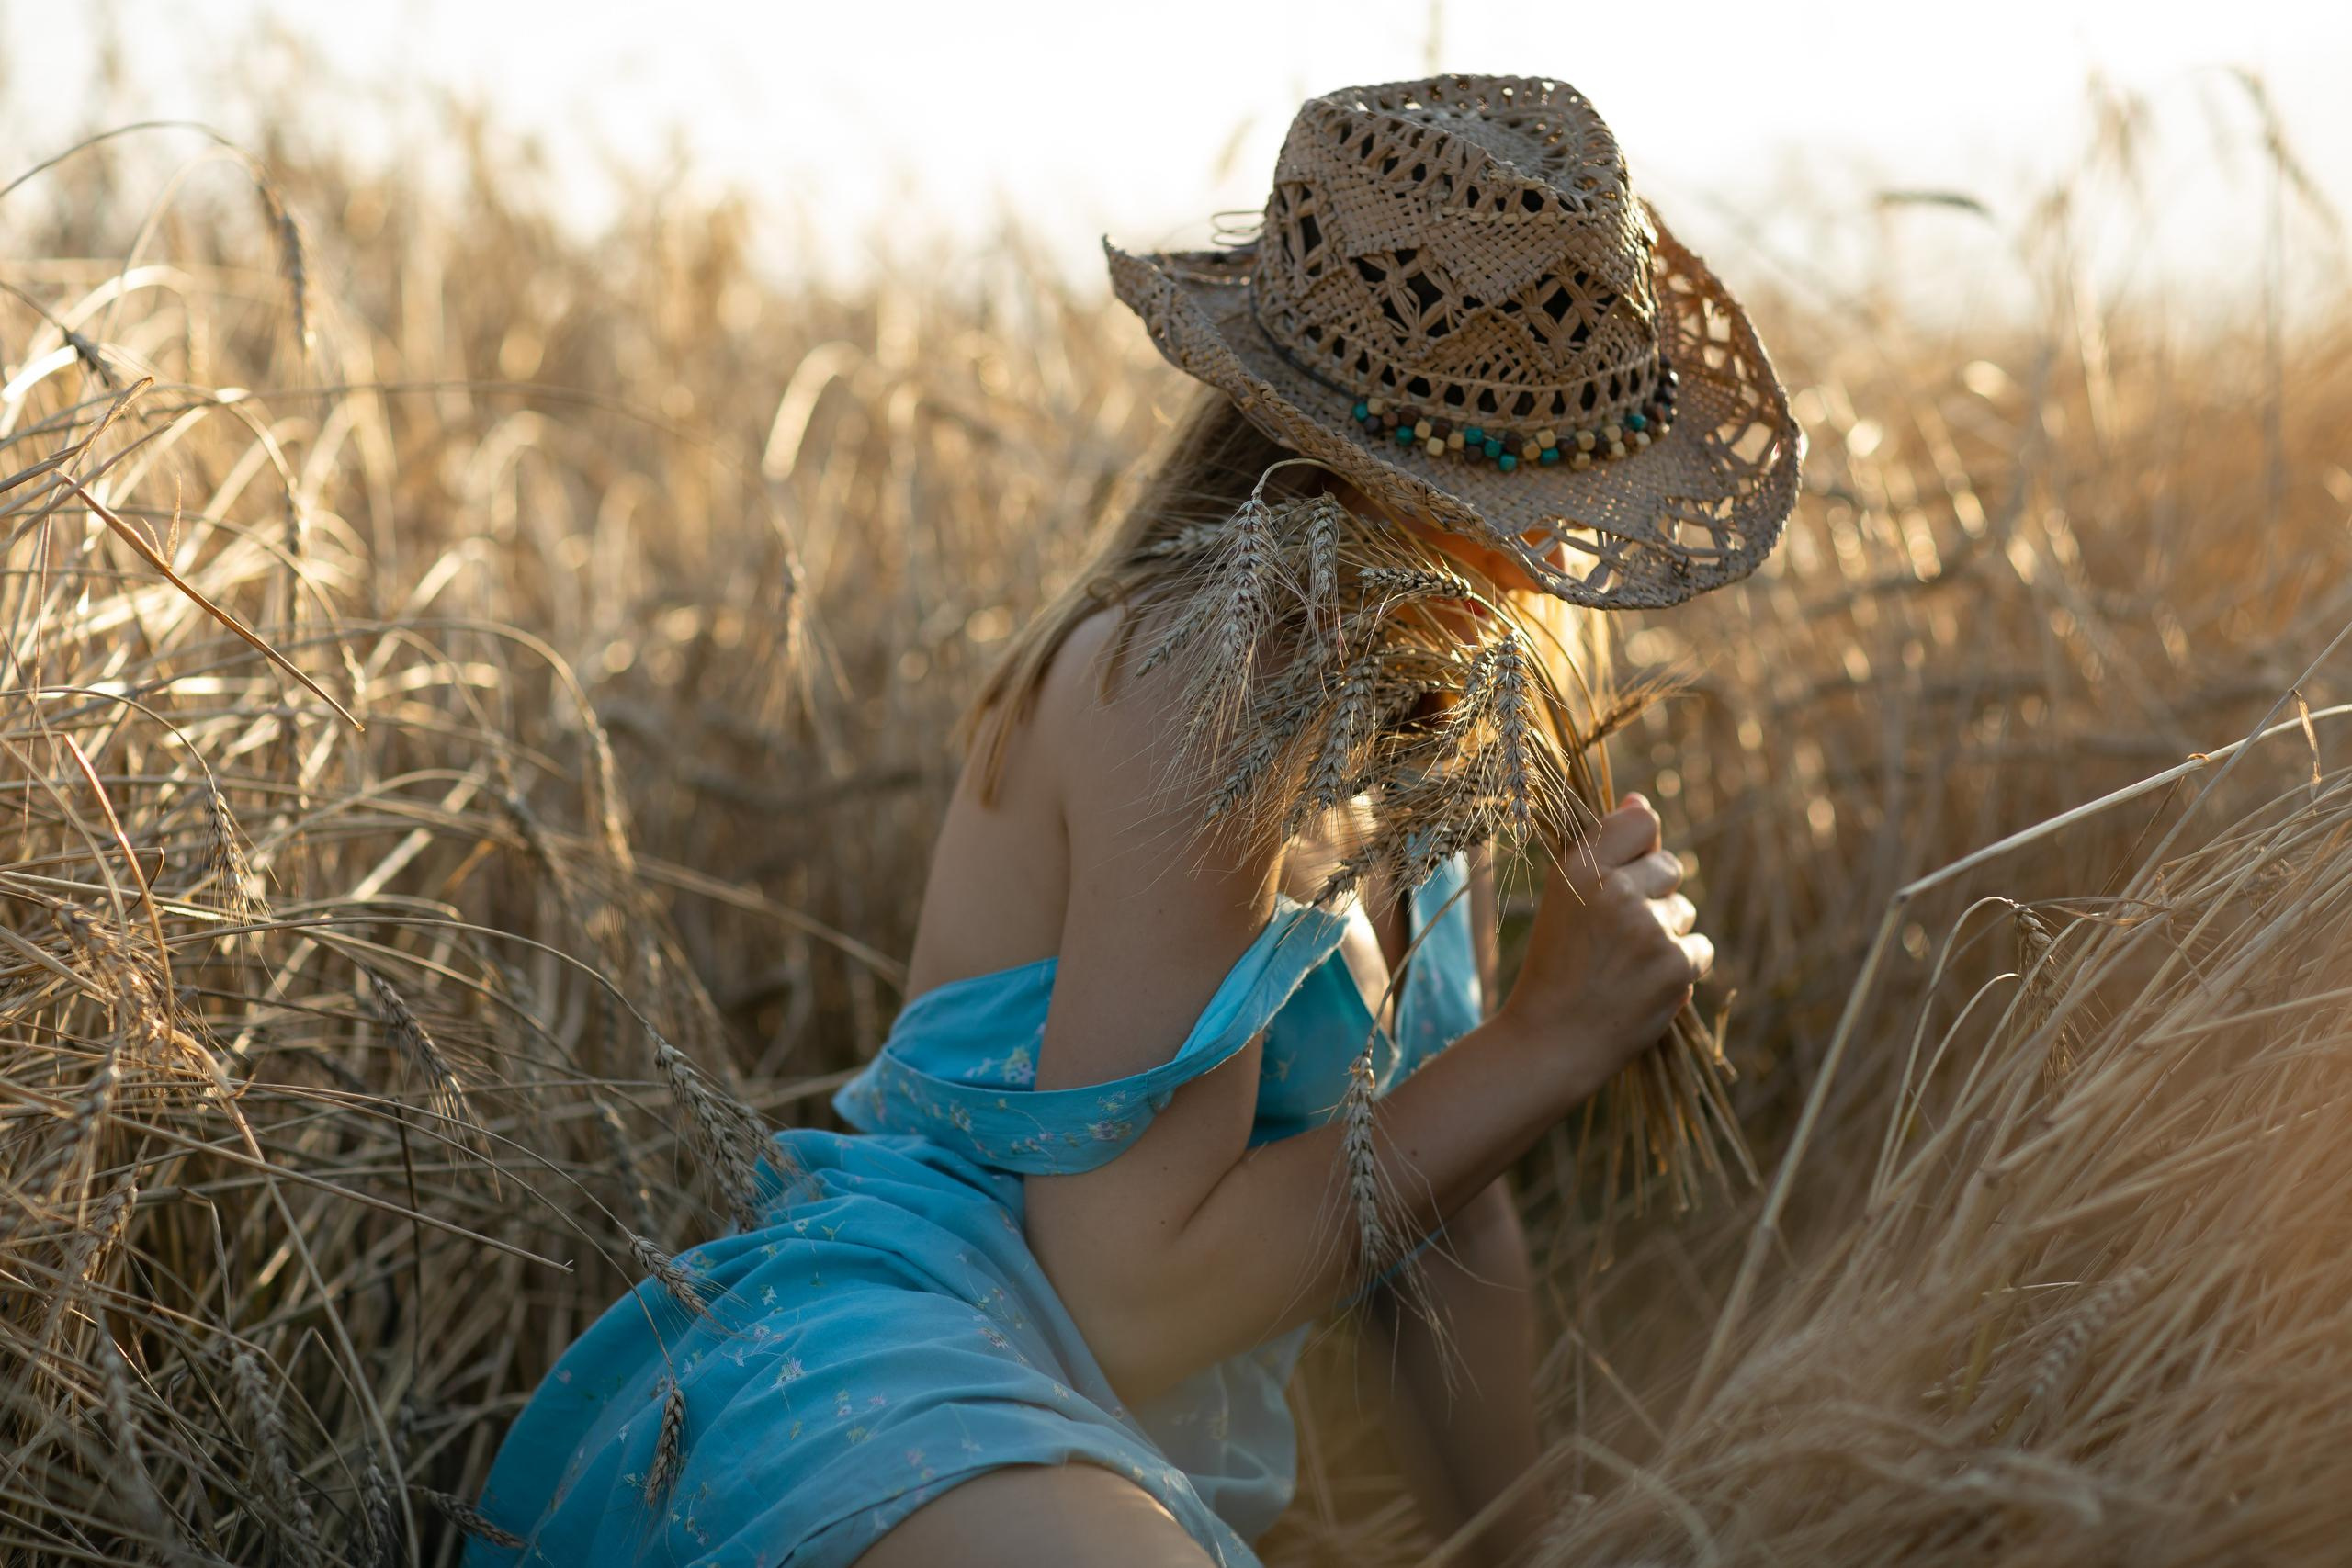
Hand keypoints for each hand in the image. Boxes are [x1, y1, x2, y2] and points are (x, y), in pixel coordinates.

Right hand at [1497, 792, 1712, 1094]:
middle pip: (1671, 867)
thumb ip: (1603, 848)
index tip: (1627, 871)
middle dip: (1655, 896)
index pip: (1641, 821)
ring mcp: (1649, 928)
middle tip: (1619, 935)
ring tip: (1627, 965)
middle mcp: (1615, 890)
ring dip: (1667, 934)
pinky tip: (1645, 985)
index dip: (1641, 846)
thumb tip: (1640, 799)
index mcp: (1580, 868)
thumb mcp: (1563, 898)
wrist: (1552, 1040)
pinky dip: (1681, 967)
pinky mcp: (1677, 965)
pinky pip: (1700, 948)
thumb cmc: (1556, 965)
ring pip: (1684, 911)